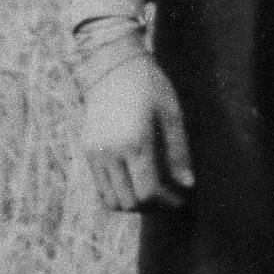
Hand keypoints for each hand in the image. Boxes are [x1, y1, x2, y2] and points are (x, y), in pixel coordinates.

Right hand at [82, 57, 192, 211]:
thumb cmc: (149, 86)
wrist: (111, 66)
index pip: (147, 191)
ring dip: (132, 203)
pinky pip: (99, 186)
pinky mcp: (86, 149)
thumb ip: (179, 152)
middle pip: (127, 201)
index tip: (182, 199)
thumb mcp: (172, 115)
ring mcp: (93, 152)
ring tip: (154, 194)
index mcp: (134, 142)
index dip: (166, 202)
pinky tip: (136, 183)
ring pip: (109, 199)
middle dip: (151, 206)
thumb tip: (188, 184)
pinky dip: (117, 193)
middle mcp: (108, 152)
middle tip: (169, 199)